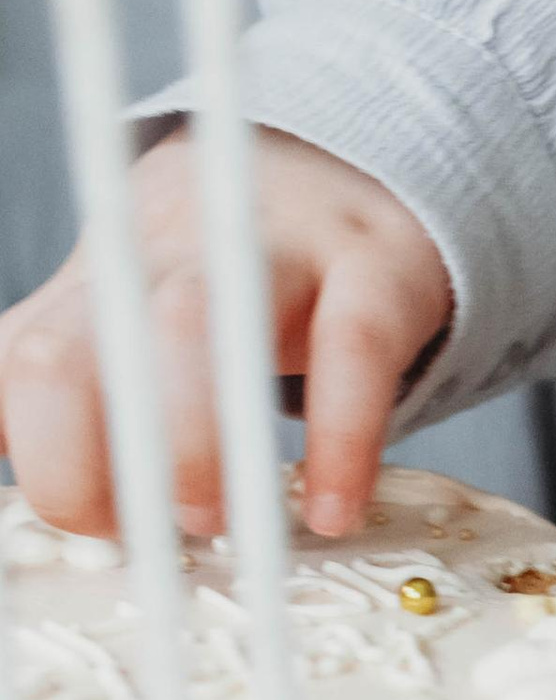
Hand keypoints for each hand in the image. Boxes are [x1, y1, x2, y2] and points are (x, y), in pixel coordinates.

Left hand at [0, 133, 452, 540]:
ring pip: (194, 326)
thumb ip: (47, 391)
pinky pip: (352, 348)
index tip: (99, 522)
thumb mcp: (122, 321)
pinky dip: (341, 441)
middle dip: (83, 460)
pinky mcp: (374, 271)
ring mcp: (269, 256)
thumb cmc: (220, 283)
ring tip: (215, 523)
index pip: (22, 369)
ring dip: (188, 443)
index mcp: (94, 289)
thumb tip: (1, 459)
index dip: (47, 460)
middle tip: (144, 534)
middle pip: (72, 350)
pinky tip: (332, 510)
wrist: (344, 165)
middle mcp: (163, 262)